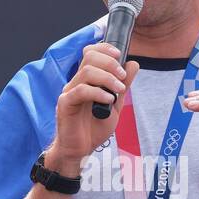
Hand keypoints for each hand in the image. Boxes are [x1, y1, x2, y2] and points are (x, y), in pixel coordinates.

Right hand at [52, 42, 140, 169]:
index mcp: (87, 80)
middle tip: (122, 77)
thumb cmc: (94, 128)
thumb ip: (122, 86)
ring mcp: (69, 92)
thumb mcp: (115, 105)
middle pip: (89, 57)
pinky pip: (80, 91)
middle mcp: (76, 82)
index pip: (91, 52)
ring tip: (118, 91)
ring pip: (86, 72)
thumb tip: (133, 64)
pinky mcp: (65, 104)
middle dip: (109, 63)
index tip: (119, 55)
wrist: (81, 150)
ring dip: (107, 78)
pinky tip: (108, 101)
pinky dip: (98, 93)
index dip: (105, 48)